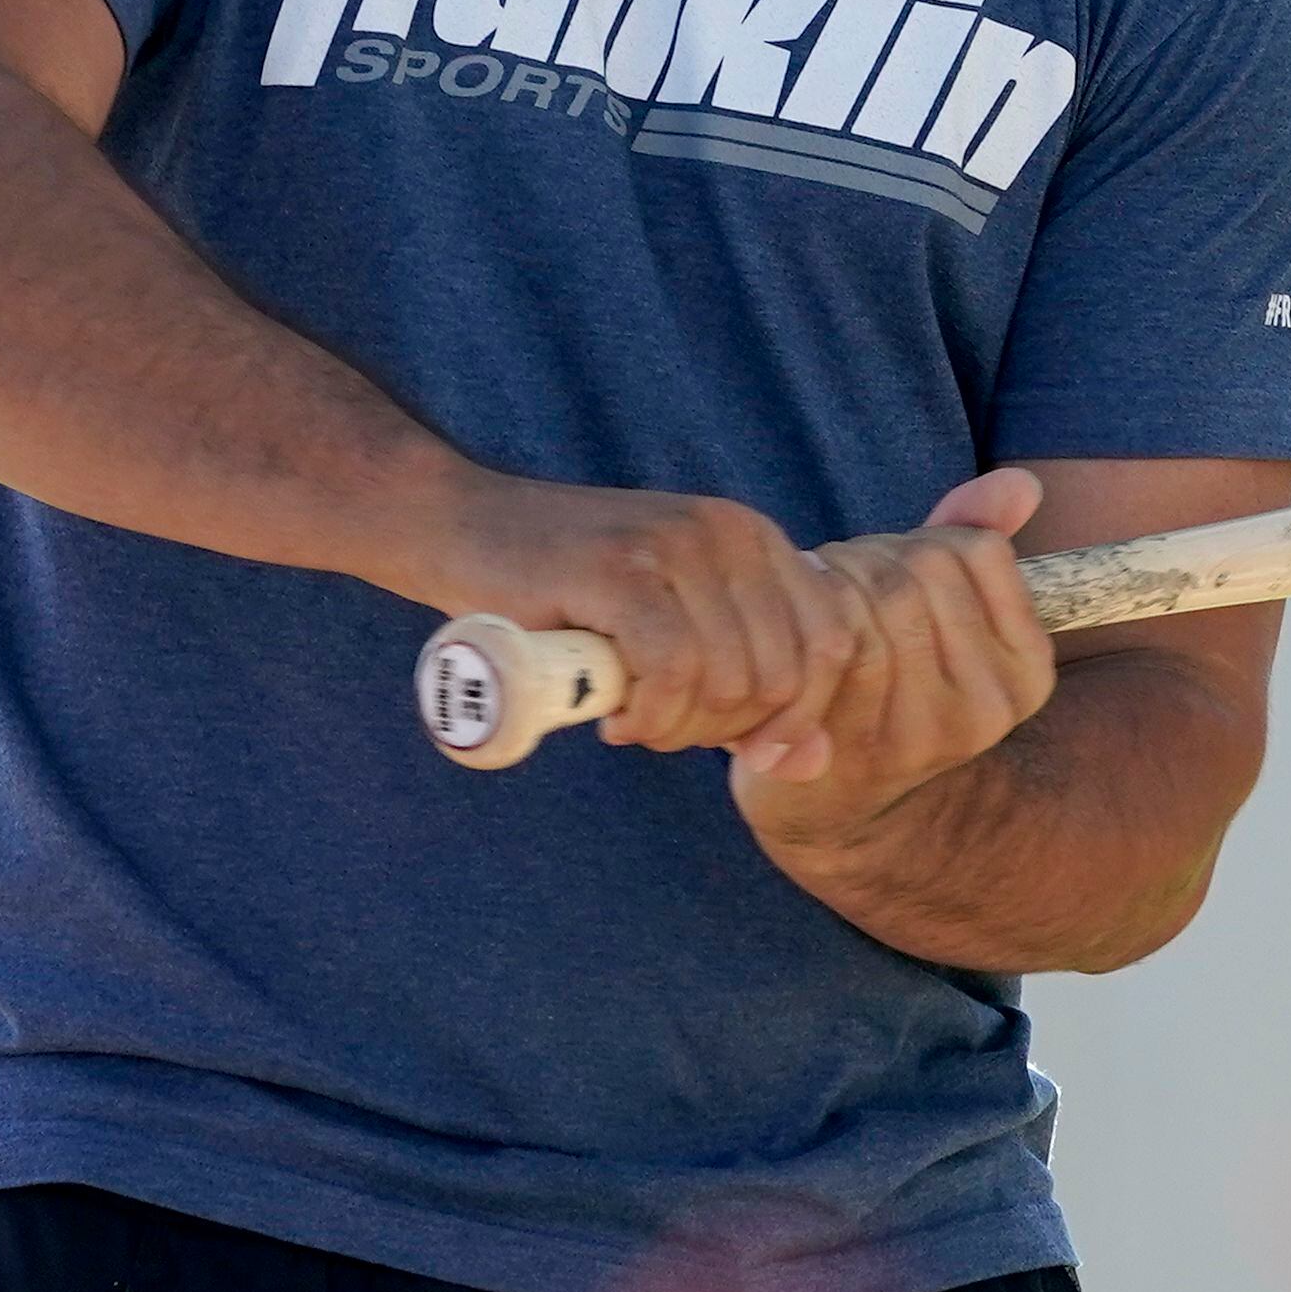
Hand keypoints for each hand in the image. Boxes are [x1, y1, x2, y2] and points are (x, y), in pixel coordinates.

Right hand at [401, 471, 870, 757]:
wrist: (460, 527)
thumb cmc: (565, 592)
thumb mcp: (674, 630)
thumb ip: (749, 689)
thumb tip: (814, 764)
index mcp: (755, 538)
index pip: (831, 644)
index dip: (799, 716)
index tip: (743, 753)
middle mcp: (728, 531)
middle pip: (781, 677)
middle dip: (723, 731)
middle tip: (660, 728)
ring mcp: (675, 544)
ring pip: (727, 683)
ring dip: (678, 729)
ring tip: (632, 719)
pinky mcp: (619, 568)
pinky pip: (672, 672)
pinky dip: (649, 716)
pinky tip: (614, 718)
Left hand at [729, 469, 1056, 858]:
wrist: (831, 804)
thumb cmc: (881, 682)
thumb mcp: (940, 612)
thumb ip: (975, 541)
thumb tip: (1021, 481)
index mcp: (1028, 671)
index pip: (976, 550)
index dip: (918, 542)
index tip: (892, 573)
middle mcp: (992, 709)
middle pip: (922, 570)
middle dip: (868, 560)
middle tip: (840, 586)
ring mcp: (928, 731)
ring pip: (880, 597)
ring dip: (834, 585)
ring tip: (819, 608)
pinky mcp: (862, 744)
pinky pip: (835, 639)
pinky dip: (806, 621)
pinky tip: (794, 636)